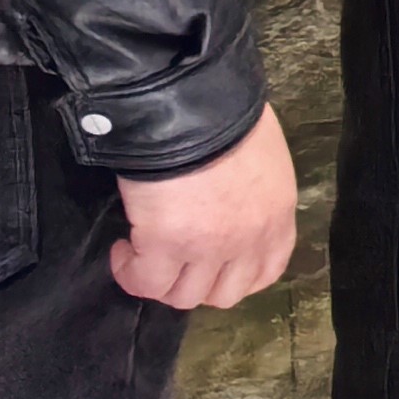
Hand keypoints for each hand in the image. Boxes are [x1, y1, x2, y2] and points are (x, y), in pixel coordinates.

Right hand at [108, 104, 296, 309]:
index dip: (237, 276)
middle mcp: (249, 239)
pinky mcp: (166, 246)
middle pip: (223, 294)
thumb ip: (250, 186)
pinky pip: (145, 283)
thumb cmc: (223, 111)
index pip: (267, 270)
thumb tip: (226, 193)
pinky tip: (123, 251)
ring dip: (161, 280)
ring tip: (142, 253)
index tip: (212, 264)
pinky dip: (130, 273)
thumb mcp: (257, 152)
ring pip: (183, 296)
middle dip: (197, 281)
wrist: (190, 101)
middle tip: (174, 258)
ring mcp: (209, 248)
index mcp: (276, 212)